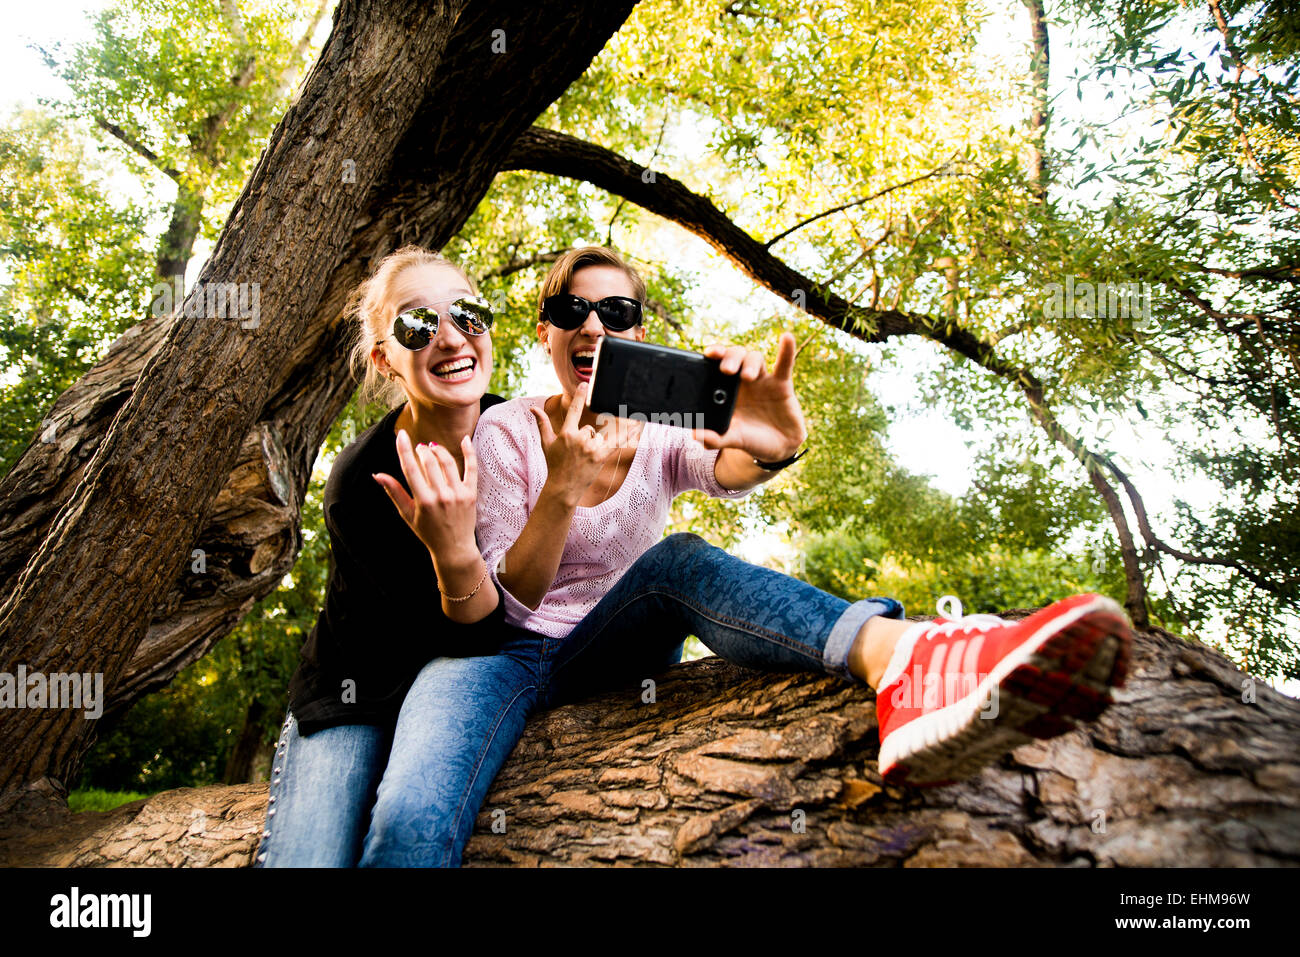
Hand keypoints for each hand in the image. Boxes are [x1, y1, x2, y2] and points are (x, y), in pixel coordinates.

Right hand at [373, 430, 478, 563]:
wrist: (454, 548)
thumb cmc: (428, 532)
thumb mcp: (407, 514)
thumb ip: (394, 492)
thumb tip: (377, 475)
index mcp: (423, 501)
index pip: (410, 468)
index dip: (404, 449)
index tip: (400, 434)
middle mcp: (441, 496)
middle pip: (429, 462)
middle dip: (422, 450)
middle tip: (419, 448)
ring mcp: (458, 494)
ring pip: (448, 462)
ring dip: (438, 450)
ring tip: (432, 448)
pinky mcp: (471, 494)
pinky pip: (472, 468)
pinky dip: (469, 452)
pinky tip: (464, 440)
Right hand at [529, 383, 618, 504]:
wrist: (563, 487)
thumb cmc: (554, 465)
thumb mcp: (546, 444)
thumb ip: (542, 424)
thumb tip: (533, 409)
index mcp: (566, 433)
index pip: (574, 410)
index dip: (580, 397)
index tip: (585, 384)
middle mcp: (579, 439)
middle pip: (589, 429)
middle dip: (585, 439)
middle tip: (577, 454)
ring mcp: (590, 448)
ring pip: (599, 438)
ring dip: (594, 446)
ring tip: (585, 459)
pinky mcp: (601, 456)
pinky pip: (616, 443)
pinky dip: (626, 435)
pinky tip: (636, 427)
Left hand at [691, 331, 806, 460]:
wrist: (777, 449)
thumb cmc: (750, 440)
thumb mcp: (732, 439)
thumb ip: (714, 438)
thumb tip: (695, 434)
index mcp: (725, 389)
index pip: (716, 365)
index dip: (713, 354)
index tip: (708, 354)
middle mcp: (742, 381)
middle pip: (735, 356)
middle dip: (730, 358)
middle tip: (726, 370)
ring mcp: (762, 380)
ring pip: (754, 358)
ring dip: (750, 363)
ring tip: (747, 376)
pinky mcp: (781, 384)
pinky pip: (784, 364)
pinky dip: (786, 350)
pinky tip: (786, 337)